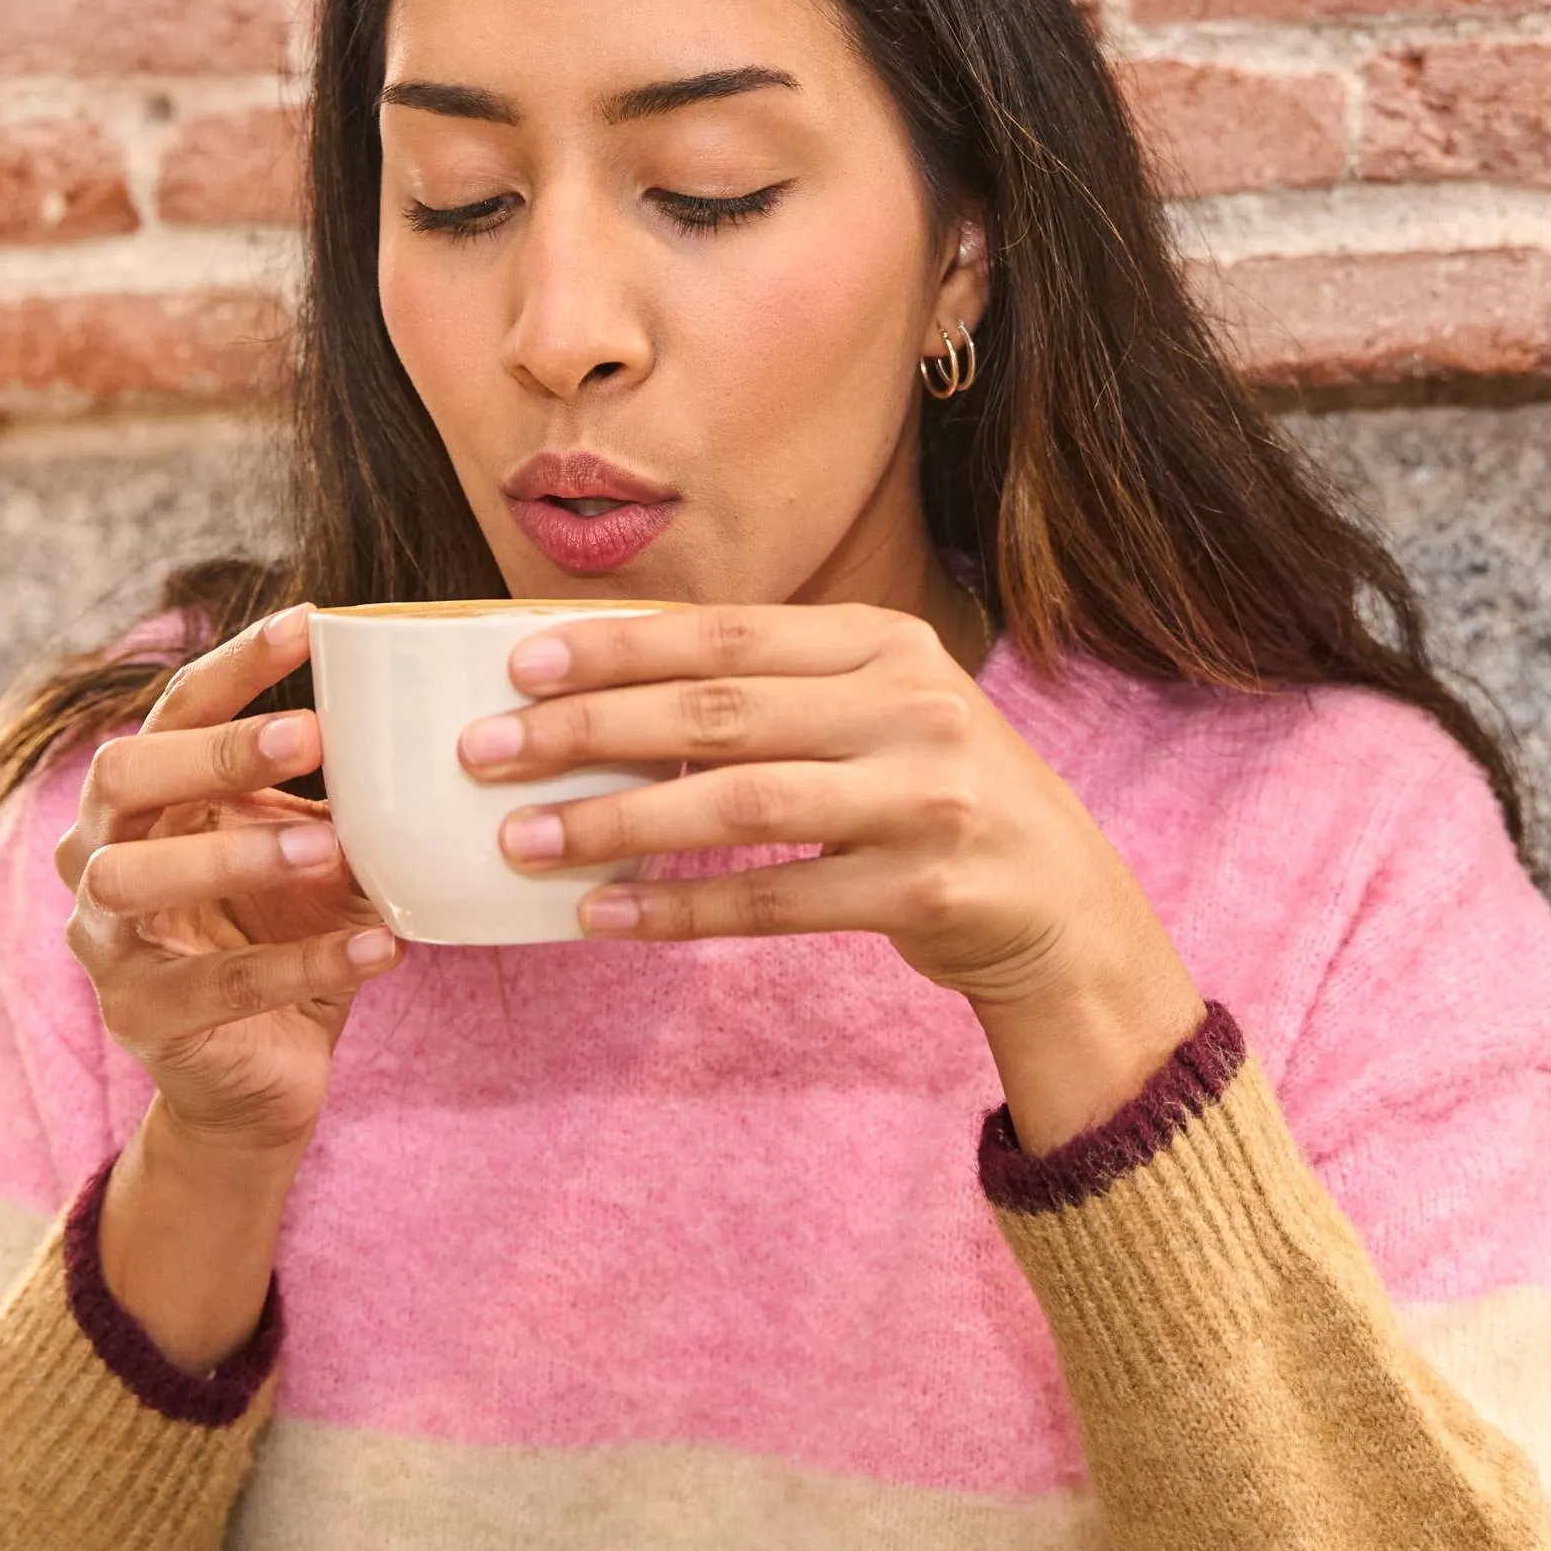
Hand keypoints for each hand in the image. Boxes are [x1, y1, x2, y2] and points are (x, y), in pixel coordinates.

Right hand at [57, 602, 399, 1160]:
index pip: (174, 709)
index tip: (311, 623)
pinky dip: (306, 963)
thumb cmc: (283, 934)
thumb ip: (341, 795)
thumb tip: (430, 714)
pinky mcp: (140, 1018)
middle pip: (123, 776)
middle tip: (313, 734)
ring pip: (133, 880)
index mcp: (143, 796)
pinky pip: (216, 988)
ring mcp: (105, 939)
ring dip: (236, 855)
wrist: (256, 1076)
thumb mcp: (313, 851)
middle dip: (214, 752)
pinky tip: (382, 947)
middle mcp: (99, 852)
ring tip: (331, 848)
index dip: (235, 666)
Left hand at [459, 605, 1205, 1145]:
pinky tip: (603, 917)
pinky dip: (678, 907)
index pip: (730, 633)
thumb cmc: (934, 795)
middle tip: (487, 754)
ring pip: (736, 805)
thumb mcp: (878, 713)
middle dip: (589, 732)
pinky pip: (773, 899)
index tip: (517, 664)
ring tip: (523, 841)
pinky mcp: (926, 890)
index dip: (619, 646)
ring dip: (616, 824)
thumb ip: (774, 694)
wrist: (1064, 905)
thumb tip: (604, 691)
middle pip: (719, 712)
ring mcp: (924, 799)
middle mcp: (911, 709)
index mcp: (888, 645)